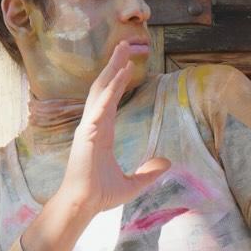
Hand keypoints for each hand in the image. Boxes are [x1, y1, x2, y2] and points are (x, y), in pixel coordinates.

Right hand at [57, 40, 170, 215]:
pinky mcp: (87, 133)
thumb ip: (149, 173)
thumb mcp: (134, 184)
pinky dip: (110, 90)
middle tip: (125, 45)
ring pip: (101, 90)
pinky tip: (119, 75)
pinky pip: (100, 106)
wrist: (84, 205)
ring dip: (112, 69)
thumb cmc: (101, 195)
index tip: (128, 66)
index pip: (111, 100)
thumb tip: (167, 162)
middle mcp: (95, 125)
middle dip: (114, 65)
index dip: (119, 81)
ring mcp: (89, 126)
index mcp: (102, 132)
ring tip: (122, 49)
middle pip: (104, 87)